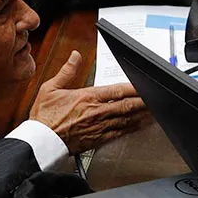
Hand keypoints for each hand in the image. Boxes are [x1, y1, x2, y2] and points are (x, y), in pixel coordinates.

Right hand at [30, 51, 150, 153]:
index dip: (133, 88)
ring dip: (142, 115)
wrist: (40, 142)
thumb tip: (75, 55)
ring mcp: (99, 127)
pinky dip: (133, 128)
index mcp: (87, 98)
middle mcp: (96, 113)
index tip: (144, 85)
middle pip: (127, 106)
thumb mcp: (50, 88)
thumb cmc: (44, 117)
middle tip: (157, 98)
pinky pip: (120, 133)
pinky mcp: (98, 139)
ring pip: (126, 120)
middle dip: (144, 102)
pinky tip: (141, 125)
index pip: (116, 91)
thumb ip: (67, 71)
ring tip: (155, 111)